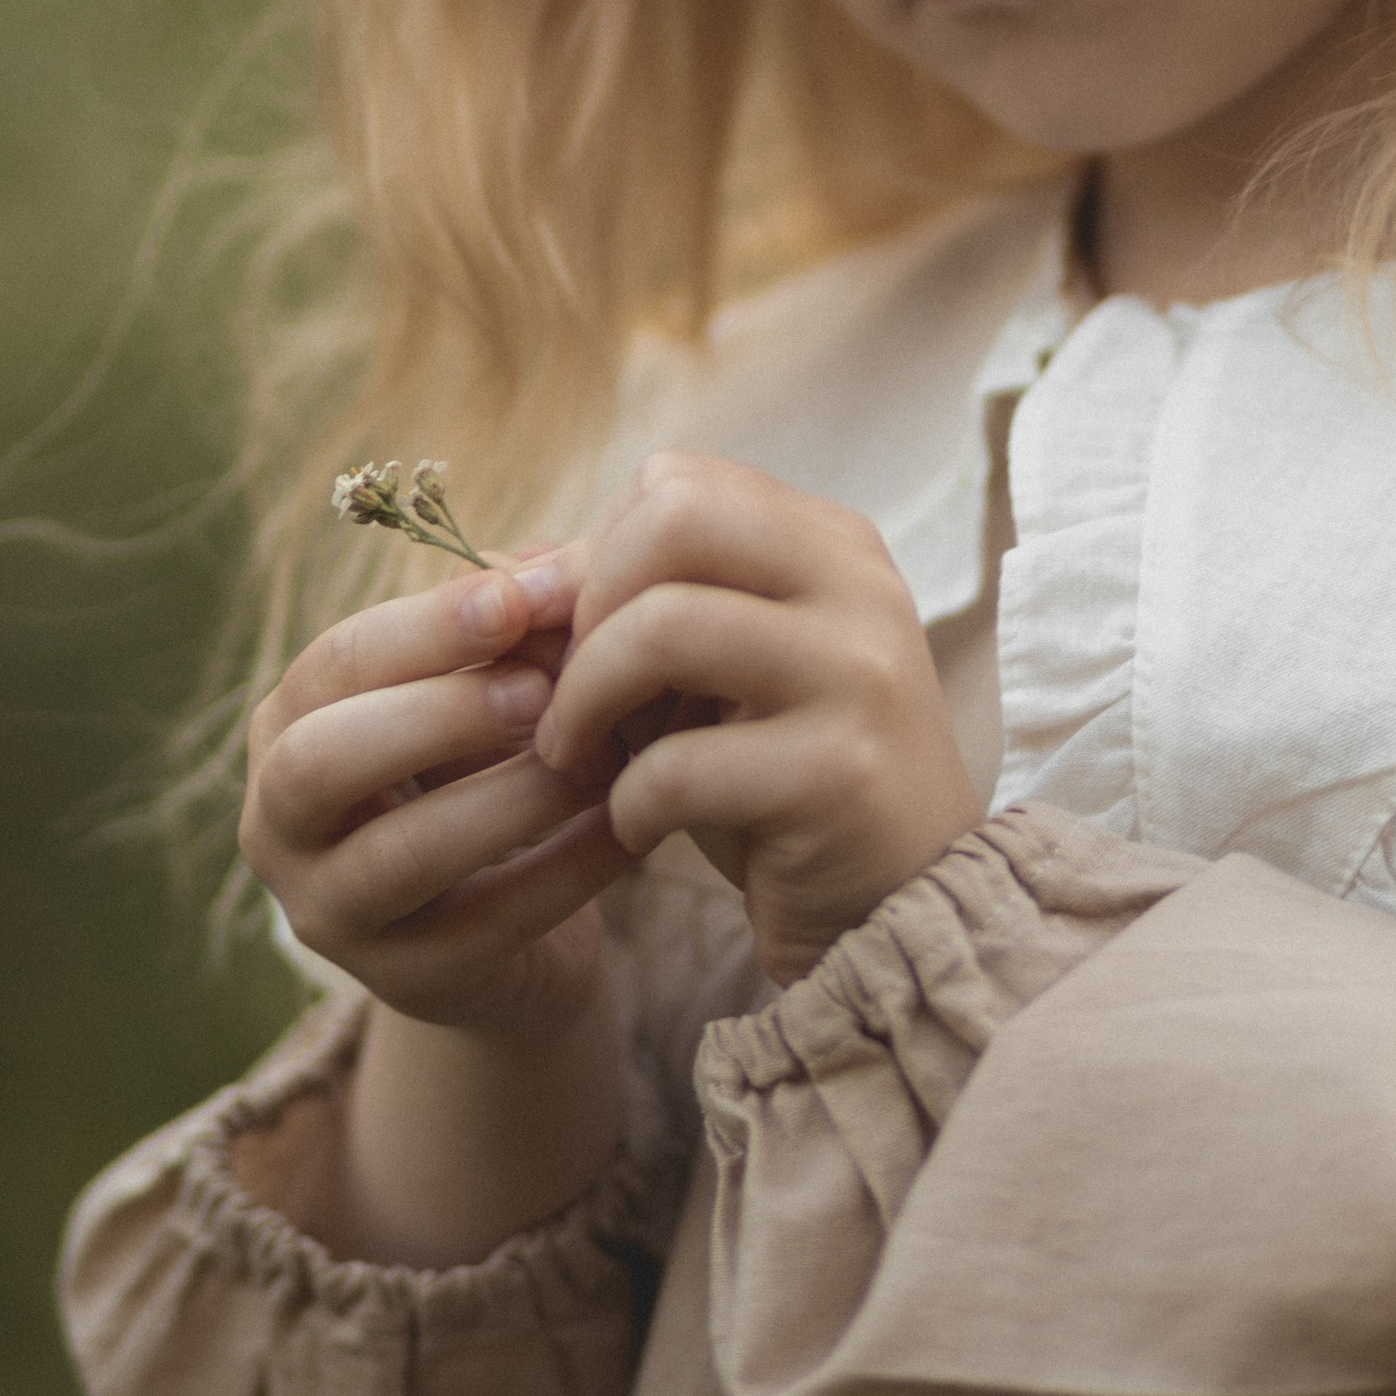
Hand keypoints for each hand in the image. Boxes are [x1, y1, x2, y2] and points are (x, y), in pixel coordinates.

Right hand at [241, 552, 638, 1032]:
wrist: (510, 929)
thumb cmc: (487, 770)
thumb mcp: (485, 691)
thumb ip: (514, 627)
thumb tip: (566, 568)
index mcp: (286, 727)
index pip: (332, 665)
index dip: (425, 627)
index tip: (518, 597)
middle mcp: (279, 826)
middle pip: (318, 763)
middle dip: (434, 715)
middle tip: (542, 691)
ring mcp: (333, 916)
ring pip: (398, 856)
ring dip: (509, 796)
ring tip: (599, 756)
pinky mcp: (409, 985)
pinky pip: (487, 925)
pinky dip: (565, 868)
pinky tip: (631, 825)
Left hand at [532, 452, 982, 984]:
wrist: (898, 912)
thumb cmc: (779, 782)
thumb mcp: (708, 680)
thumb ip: (624, 611)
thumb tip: (496, 569)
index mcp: (830, 545)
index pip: (678, 482)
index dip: (600, 556)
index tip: (582, 640)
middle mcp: (857, 589)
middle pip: (676, 515)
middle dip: (589, 605)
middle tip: (570, 691)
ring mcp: (859, 676)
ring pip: (667, 624)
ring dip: (586, 699)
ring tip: (575, 757)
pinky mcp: (841, 777)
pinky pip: (684, 762)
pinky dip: (630, 801)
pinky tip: (638, 828)